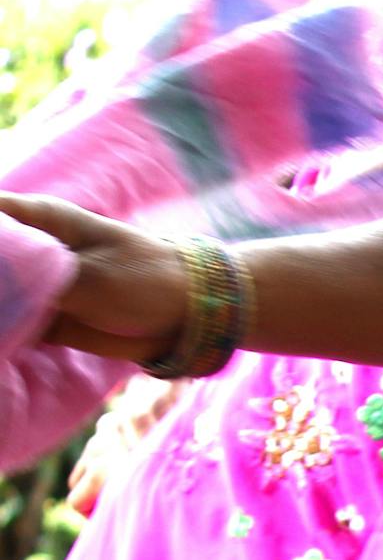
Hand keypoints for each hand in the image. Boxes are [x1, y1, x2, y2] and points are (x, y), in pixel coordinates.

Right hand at [0, 195, 188, 363]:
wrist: (188, 318)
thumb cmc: (145, 280)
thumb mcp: (86, 276)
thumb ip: (33, 276)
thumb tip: (2, 278)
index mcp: (40, 219)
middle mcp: (30, 246)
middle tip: (2, 298)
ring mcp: (34, 282)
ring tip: (3, 320)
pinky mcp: (42, 315)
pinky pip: (9, 322)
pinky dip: (3, 330)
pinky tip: (3, 340)